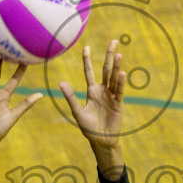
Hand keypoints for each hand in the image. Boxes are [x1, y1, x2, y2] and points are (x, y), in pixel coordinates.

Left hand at [58, 41, 125, 176]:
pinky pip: (119, 92)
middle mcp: (103, 91)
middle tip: (113, 41)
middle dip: (109, 56)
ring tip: (119, 54)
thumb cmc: (88, 128)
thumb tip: (60, 82)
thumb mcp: (77, 112)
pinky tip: (122, 74)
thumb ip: (70, 97)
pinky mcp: (118, 104)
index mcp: (92, 91)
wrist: (101, 140)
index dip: (88, 60)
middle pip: (106, 70)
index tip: (86, 46)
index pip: (89, 72)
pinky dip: (120, 83)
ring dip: (116, 67)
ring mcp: (112, 96)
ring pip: (114, 78)